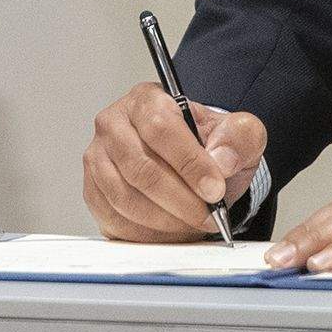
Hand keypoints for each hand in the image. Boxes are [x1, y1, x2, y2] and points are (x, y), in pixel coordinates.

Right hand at [82, 84, 266, 242]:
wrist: (191, 165)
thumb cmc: (208, 144)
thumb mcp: (238, 133)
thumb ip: (239, 137)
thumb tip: (221, 160)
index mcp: (147, 100)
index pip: (161, 128)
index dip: (189, 163)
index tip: (214, 190)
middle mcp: (114, 124)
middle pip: (141, 168)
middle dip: (180, 200)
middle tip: (207, 215)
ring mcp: (97, 158)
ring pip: (125, 197)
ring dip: (164, 220)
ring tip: (192, 223)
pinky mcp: (93, 190)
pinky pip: (113, 218)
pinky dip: (145, 232)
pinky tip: (170, 230)